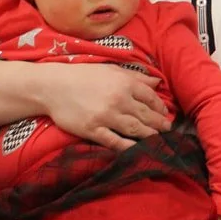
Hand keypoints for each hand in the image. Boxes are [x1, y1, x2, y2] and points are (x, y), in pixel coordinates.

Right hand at [37, 63, 169, 150]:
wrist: (52, 86)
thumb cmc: (82, 76)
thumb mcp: (111, 70)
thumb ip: (136, 77)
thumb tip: (158, 83)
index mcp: (124, 83)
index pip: (150, 98)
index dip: (160, 108)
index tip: (165, 114)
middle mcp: (118, 100)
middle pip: (145, 115)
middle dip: (159, 124)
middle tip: (168, 130)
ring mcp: (106, 116)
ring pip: (134, 129)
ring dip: (149, 136)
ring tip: (158, 139)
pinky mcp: (93, 130)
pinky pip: (115, 141)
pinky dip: (128, 146)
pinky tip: (138, 149)